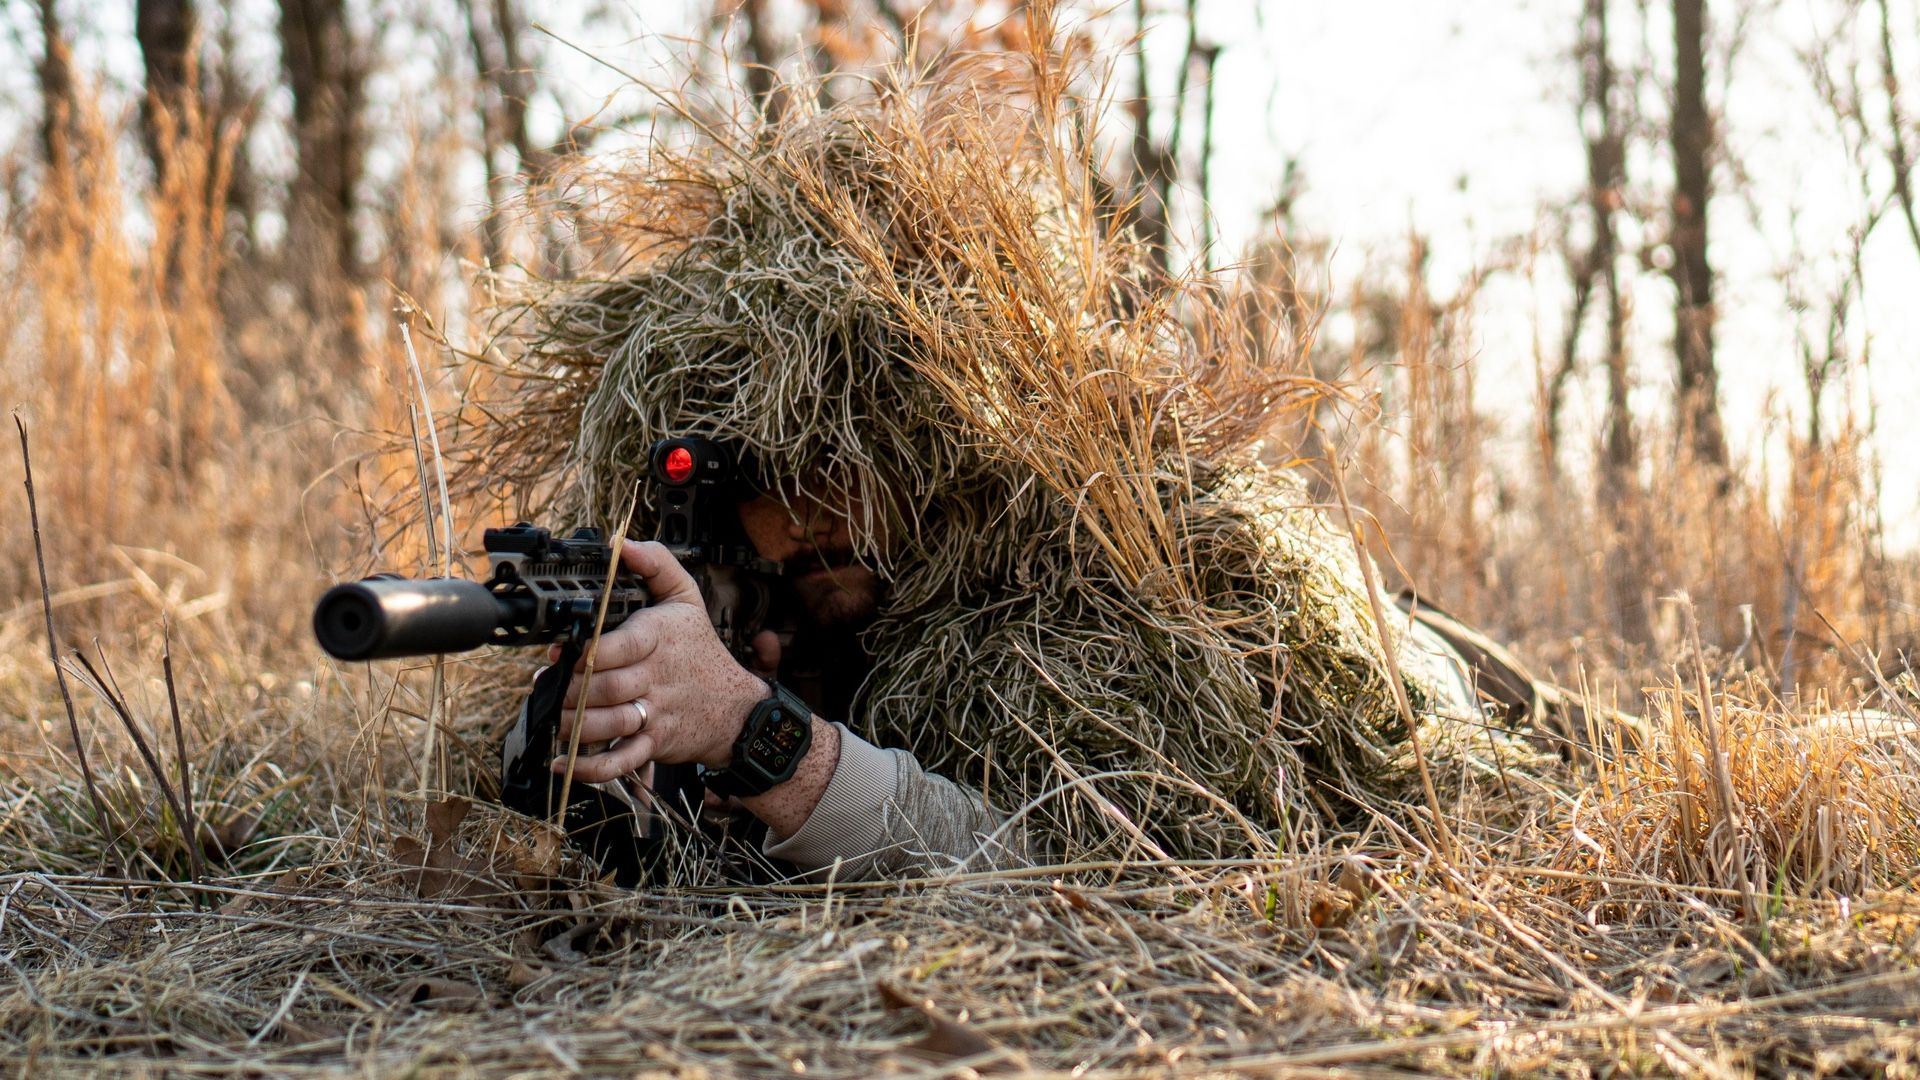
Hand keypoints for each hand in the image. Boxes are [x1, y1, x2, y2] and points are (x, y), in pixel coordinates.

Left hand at [547, 540, 768, 783]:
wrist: (736, 709)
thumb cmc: (702, 652)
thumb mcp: (688, 599)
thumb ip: (657, 564)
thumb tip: (622, 544)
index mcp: (660, 638)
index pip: (620, 646)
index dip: (586, 652)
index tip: (562, 652)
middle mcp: (656, 677)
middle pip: (605, 686)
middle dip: (568, 689)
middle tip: (546, 686)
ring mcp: (655, 712)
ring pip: (608, 723)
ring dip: (572, 723)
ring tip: (550, 717)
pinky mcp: (653, 743)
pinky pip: (621, 761)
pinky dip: (591, 768)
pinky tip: (564, 763)